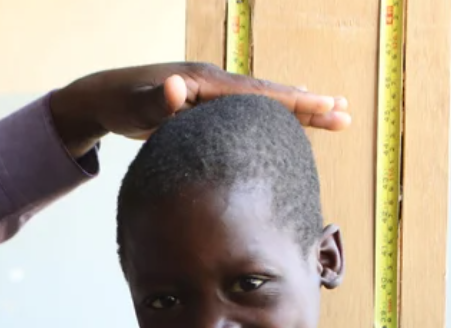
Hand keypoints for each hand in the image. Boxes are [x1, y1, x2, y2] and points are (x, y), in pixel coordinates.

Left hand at [47, 62, 352, 154]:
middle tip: (346, 114)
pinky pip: (249, 111)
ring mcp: (213, 92)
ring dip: (298, 110)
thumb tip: (176, 87)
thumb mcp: (134, 105)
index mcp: (206, 82)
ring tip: (336, 116)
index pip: (258, 94)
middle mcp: (215, 82)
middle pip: (269, 95)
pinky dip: (274, 115)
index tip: (324, 105)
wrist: (104, 97)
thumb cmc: (119, 104)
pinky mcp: (208, 105)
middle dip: (308, 105)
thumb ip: (156, 100)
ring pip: (264, 102)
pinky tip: (290, 122)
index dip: (291, 101)